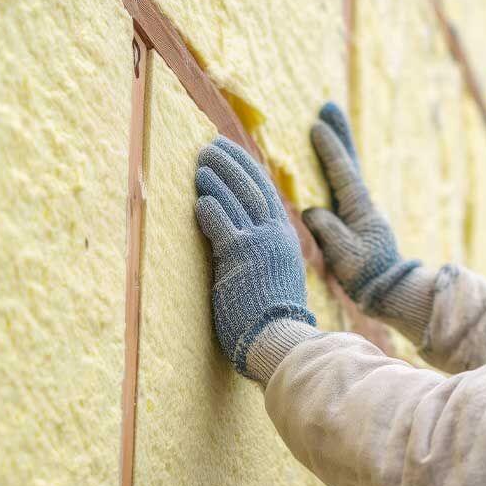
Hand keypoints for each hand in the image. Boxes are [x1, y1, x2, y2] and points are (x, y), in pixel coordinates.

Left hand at [194, 136, 315, 380]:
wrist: (281, 339)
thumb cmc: (272, 319)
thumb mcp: (275, 277)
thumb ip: (263, 255)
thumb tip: (241, 245)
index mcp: (285, 239)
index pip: (266, 193)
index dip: (249, 170)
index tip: (233, 154)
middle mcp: (276, 235)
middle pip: (252, 186)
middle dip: (232, 162)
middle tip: (211, 146)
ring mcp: (260, 242)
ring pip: (236, 198)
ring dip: (216, 177)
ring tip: (200, 163)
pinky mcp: (241, 254)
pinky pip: (222, 221)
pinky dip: (210, 207)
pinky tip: (199, 198)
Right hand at [302, 103, 421, 312]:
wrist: (388, 290)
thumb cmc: (366, 274)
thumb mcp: (344, 254)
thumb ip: (328, 229)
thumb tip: (311, 211)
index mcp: (360, 208)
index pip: (342, 172)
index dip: (329, 149)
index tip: (316, 125)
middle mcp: (362, 202)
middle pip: (349, 160)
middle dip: (339, 133)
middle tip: (328, 106)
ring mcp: (360, 209)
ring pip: (347, 170)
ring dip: (338, 146)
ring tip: (327, 124)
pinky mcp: (356, 219)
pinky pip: (342, 185)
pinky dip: (335, 167)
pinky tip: (326, 165)